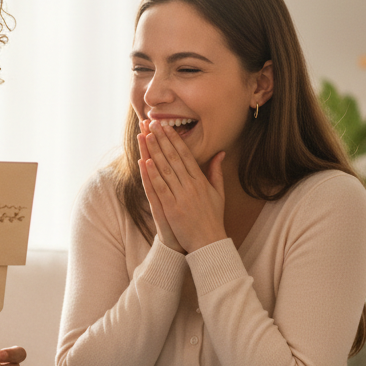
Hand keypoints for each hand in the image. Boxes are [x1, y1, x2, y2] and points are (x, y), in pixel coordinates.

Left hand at [143, 119, 226, 252]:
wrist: (209, 242)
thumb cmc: (213, 218)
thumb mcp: (218, 193)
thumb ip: (217, 172)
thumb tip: (220, 153)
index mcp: (200, 180)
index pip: (186, 154)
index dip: (175, 139)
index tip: (166, 126)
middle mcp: (191, 186)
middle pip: (174, 157)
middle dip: (162, 139)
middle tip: (152, 123)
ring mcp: (181, 196)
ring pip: (165, 169)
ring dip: (155, 151)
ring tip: (146, 135)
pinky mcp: (172, 208)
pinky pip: (161, 188)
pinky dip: (153, 175)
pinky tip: (146, 162)